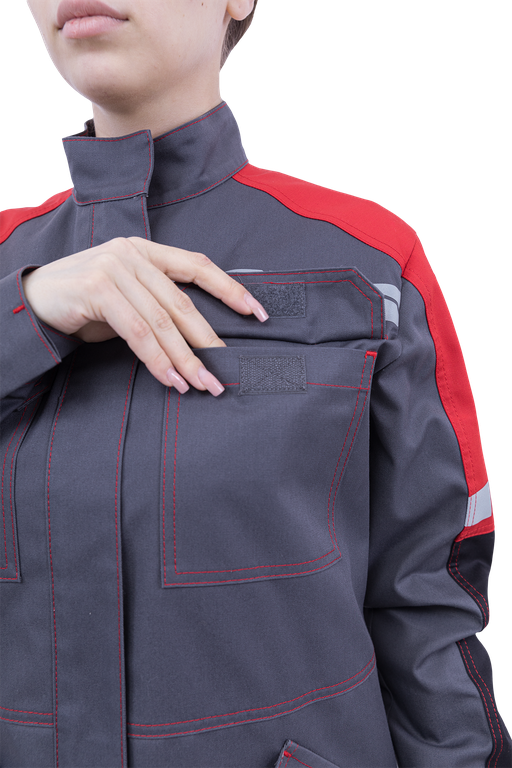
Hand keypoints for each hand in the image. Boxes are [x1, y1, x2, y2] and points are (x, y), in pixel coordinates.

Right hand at [21, 236, 267, 395]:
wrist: (33, 301)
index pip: (197, 266)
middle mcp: (133, 254)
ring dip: (184, 359)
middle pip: (182, 303)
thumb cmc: (85, 303)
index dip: (230, 289)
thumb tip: (198, 341)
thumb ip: (158, 307)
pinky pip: (137, 332)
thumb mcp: (127, 298)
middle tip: (223, 373)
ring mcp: (114, 268)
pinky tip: (170, 380)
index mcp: (146, 251)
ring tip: (201, 385)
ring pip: (161, 322)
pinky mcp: (98, 288)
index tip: (257, 313)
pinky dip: (157, 359)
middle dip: (207, 342)